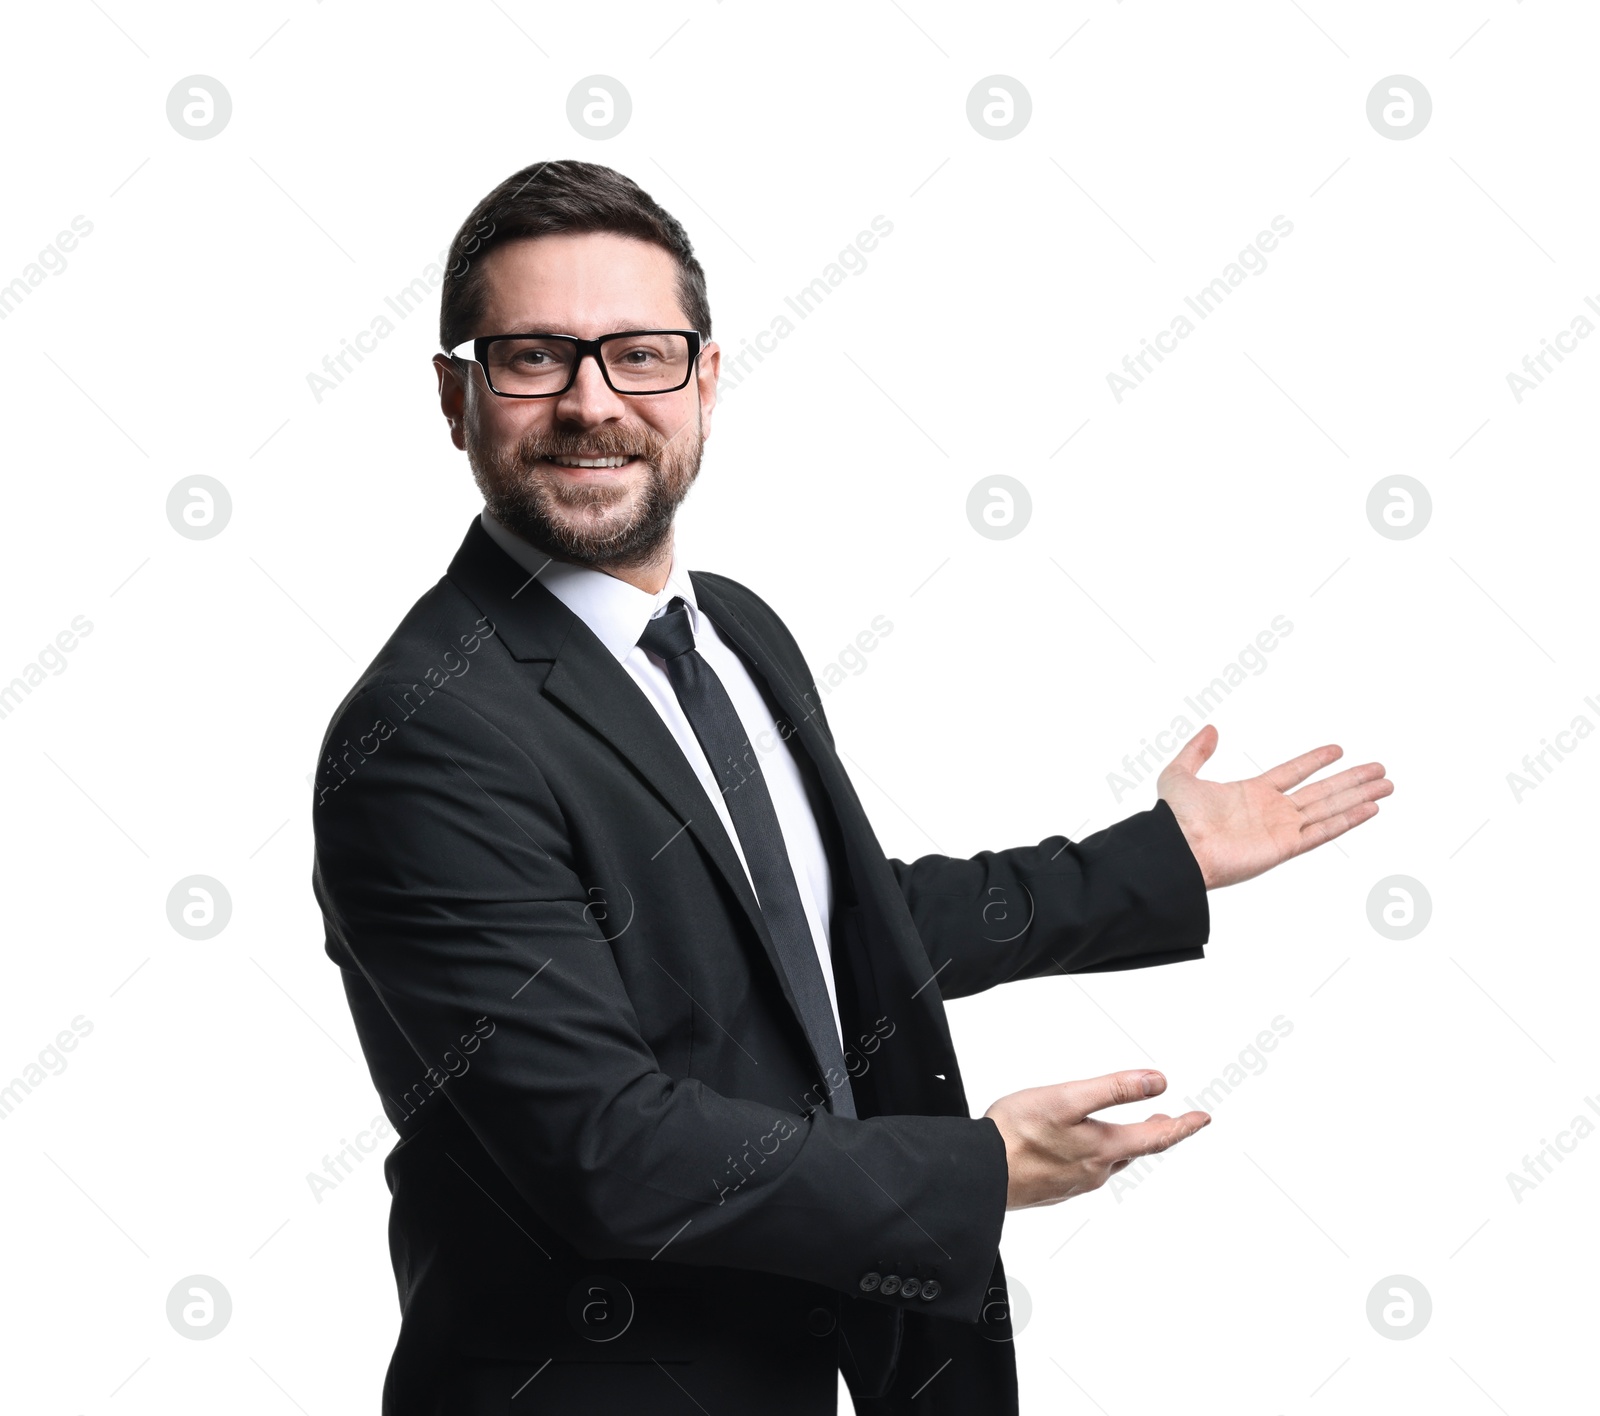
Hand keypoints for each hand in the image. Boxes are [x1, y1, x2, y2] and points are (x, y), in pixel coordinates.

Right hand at [983, 1070, 1208, 1209]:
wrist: (981, 1173)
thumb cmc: (1017, 1133)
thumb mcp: (1068, 1098)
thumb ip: (1115, 1089)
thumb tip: (1156, 1082)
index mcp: (1104, 1148)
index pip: (1156, 1137)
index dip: (1183, 1126)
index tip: (1202, 1118)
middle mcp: (1095, 1171)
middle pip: (1135, 1151)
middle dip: (1155, 1135)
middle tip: (1171, 1124)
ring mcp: (1075, 1184)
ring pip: (1110, 1162)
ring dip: (1125, 1145)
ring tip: (1129, 1132)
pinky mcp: (1054, 1189)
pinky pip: (1085, 1171)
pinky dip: (1096, 1156)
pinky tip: (1084, 1150)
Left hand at [1157, 725, 1392, 889]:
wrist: (1175, 848)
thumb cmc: (1174, 817)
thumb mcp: (1180, 774)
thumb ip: (1196, 752)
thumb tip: (1210, 729)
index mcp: (1251, 793)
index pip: (1292, 773)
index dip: (1315, 761)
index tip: (1338, 749)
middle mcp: (1271, 812)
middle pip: (1322, 791)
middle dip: (1352, 780)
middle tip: (1380, 769)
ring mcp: (1281, 829)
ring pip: (1330, 808)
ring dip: (1359, 796)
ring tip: (1387, 785)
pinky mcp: (1285, 847)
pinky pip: (1323, 831)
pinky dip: (1348, 820)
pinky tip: (1370, 808)